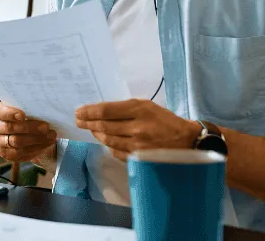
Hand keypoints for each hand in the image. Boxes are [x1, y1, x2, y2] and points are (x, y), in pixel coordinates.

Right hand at [0, 102, 56, 161]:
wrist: (27, 131)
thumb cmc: (26, 115)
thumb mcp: (26, 108)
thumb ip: (29, 108)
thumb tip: (43, 109)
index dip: (10, 114)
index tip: (23, 115)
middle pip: (10, 128)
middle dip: (30, 128)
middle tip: (46, 127)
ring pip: (17, 142)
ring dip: (36, 139)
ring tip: (50, 136)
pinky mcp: (5, 154)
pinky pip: (20, 154)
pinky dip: (35, 149)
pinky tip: (46, 144)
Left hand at [75, 99, 200, 160]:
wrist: (186, 141)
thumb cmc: (165, 120)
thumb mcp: (147, 106)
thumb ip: (125, 109)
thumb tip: (100, 112)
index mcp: (139, 109)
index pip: (106, 110)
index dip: (89, 111)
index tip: (79, 111)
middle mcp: (136, 127)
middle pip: (103, 126)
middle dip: (87, 123)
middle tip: (78, 120)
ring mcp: (137, 145)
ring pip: (107, 139)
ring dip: (96, 134)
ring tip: (90, 129)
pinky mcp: (138, 158)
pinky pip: (115, 152)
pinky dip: (108, 145)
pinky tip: (105, 140)